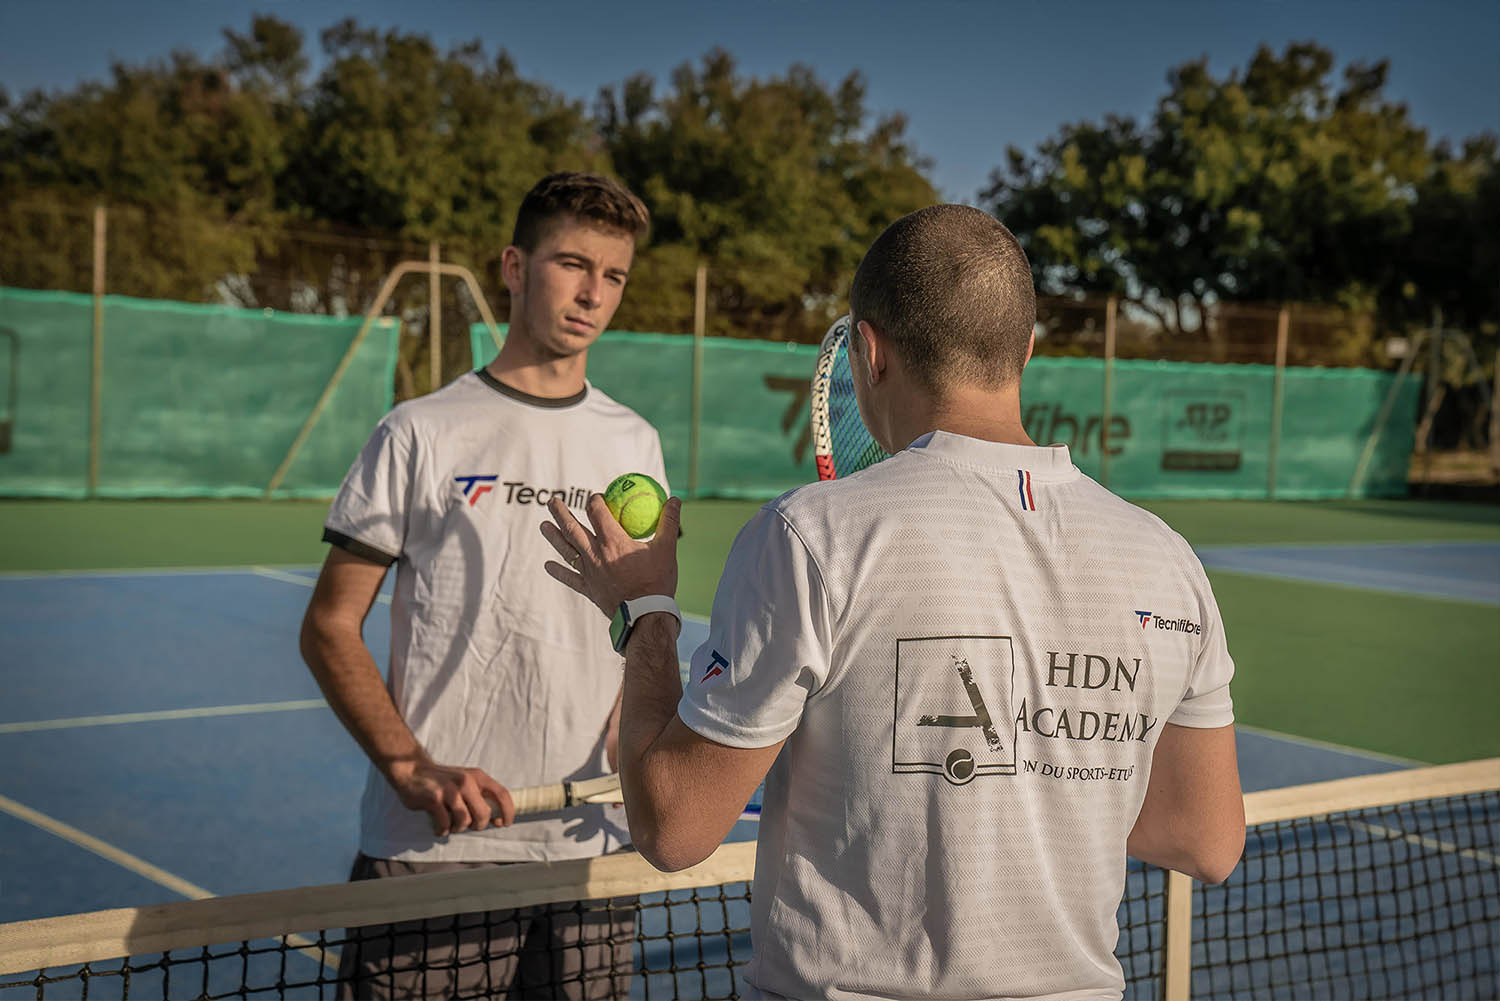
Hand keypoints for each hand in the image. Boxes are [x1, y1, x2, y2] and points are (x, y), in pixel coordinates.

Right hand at [388, 757, 515, 837]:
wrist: (412, 771)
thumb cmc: (442, 782)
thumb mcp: (465, 780)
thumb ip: (479, 795)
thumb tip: (495, 818)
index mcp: (477, 776)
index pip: (502, 794)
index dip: (508, 812)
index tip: (504, 824)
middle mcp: (466, 781)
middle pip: (484, 814)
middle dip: (478, 826)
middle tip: (468, 825)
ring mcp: (450, 790)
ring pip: (464, 821)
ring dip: (457, 828)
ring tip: (450, 824)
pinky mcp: (434, 799)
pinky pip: (445, 825)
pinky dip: (442, 830)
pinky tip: (438, 827)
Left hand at [540, 494, 681, 615]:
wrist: (645, 616)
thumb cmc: (657, 581)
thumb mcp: (666, 548)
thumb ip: (669, 522)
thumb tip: (676, 499)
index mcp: (613, 541)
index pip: (597, 512)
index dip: (595, 501)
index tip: (596, 497)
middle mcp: (596, 554)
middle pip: (572, 528)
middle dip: (561, 513)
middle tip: (552, 501)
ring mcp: (590, 572)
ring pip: (566, 550)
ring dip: (553, 537)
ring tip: (543, 526)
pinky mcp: (589, 589)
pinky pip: (570, 578)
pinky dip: (559, 571)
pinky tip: (548, 565)